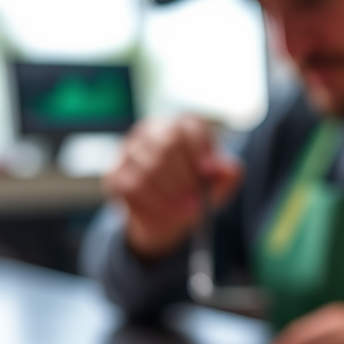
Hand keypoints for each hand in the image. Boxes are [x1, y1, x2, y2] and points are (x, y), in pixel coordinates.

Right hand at [105, 115, 243, 260]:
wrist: (169, 216)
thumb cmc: (196, 191)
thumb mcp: (218, 185)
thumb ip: (228, 174)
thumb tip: (223, 168)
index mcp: (183, 127)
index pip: (190, 127)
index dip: (200, 148)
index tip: (208, 172)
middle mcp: (154, 131)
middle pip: (167, 143)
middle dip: (184, 176)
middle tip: (197, 200)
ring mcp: (131, 150)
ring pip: (148, 166)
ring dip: (171, 193)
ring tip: (187, 210)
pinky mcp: (115, 173)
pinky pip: (132, 185)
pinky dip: (154, 202)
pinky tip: (168, 212)